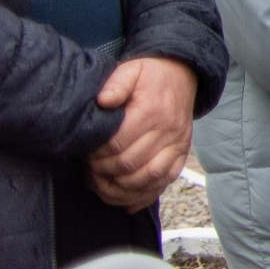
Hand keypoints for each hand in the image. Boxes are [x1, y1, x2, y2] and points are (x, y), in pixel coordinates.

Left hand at [86, 56, 196, 209]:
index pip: (117, 144)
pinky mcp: (181, 154)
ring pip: (147, 178)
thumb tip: (102, 101)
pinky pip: (164, 182)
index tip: (86, 152)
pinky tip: (126, 197)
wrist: (183, 75)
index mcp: (152, 111)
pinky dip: (145, 194)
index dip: (96, 154)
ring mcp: (177, 144)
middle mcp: (168, 131)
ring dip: (121, 187)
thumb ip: (115, 84)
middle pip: (129, 164)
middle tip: (90, 168)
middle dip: (103, 171)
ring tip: (103, 182)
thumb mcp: (131, 70)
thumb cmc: (151, 75)